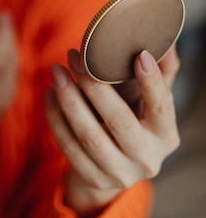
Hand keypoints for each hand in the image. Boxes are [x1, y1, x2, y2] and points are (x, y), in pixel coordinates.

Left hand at [45, 47, 179, 217]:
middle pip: (119, 121)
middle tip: (74, 57)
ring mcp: (119, 173)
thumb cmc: (136, 121)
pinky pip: (68, 145)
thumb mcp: (151, 103)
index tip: (140, 55)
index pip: (162, 107)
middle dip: (94, 86)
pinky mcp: (93, 178)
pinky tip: (50, 92)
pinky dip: (56, 117)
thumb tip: (167, 39)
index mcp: (165, 135)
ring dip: (69, 100)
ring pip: (89, 136)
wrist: (115, 168)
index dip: (152, 82)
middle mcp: (146, 158)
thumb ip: (162, 73)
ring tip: (56, 71)